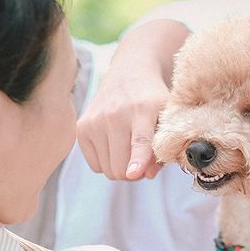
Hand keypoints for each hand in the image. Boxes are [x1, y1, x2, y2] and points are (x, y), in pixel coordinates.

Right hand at [76, 19, 189, 179]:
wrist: (128, 76)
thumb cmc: (153, 103)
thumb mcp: (168, 119)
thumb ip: (164, 147)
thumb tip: (147, 175)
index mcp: (143, 110)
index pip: (140, 140)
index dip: (138, 160)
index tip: (134, 174)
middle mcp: (115, 115)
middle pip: (121, 166)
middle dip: (134, 174)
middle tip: (143, 163)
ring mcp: (95, 121)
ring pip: (108, 170)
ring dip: (121, 168)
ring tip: (129, 151)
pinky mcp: (81, 128)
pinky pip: (95, 166)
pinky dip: (107, 163)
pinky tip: (115, 145)